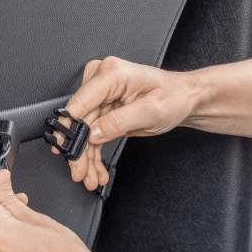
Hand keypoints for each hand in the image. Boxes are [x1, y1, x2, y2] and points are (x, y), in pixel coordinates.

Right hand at [54, 56, 200, 191]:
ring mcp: (100, 93)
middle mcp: (101, 80)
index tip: (68, 153)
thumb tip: (94, 133)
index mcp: (111, 74)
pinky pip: (91, 132)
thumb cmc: (173, 97)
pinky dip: (92, 152)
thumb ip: (119, 121)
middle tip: (82, 174)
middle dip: (80, 151)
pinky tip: (95, 169)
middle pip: (79, 120)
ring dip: (85, 157)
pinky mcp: (102, 107)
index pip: (80, 103)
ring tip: (91, 177)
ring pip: (83, 131)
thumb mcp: (151, 111)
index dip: (70, 130)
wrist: (183, 98)